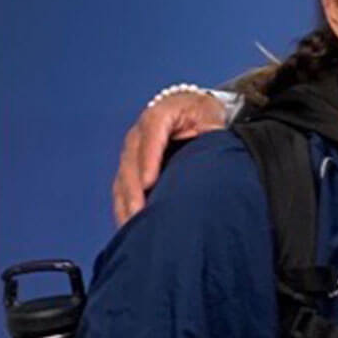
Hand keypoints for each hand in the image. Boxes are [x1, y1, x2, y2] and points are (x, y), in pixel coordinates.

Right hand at [112, 91, 226, 224]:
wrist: (192, 112)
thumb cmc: (203, 115)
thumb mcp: (211, 116)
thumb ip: (211, 129)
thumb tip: (215, 147)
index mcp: (160, 116)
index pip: (152, 135)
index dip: (149, 159)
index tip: (148, 182)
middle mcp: (140, 133)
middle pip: (132, 160)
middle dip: (134, 188)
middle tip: (139, 213)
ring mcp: (132, 151)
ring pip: (123, 178)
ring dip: (127, 202)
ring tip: (133, 225)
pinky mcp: (130, 167)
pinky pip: (122, 188)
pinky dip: (125, 206)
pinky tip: (130, 225)